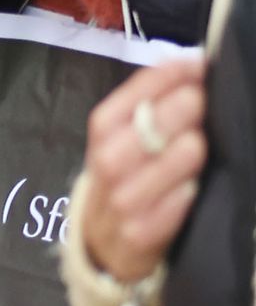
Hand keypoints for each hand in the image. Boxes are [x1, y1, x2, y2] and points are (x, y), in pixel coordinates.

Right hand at [80, 56, 206, 283]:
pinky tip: (192, 188)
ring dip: (178, 155)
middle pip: (140, 131)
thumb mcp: (128, 136)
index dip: (167, 76)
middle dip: (174, 110)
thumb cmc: (128, 175)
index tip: (200, 65)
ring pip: (149, 173)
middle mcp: (107, 162)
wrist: (105, 240)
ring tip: (198, 144)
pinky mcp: (137, 236)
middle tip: (201, 100)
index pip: (133, 93)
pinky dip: (177, 200)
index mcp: (104, 129)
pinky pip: (160, 215)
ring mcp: (120, 202)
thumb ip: (156, 104)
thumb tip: (198, 65)